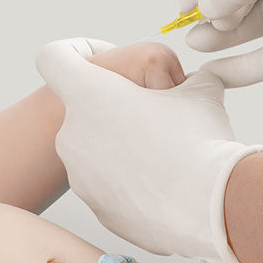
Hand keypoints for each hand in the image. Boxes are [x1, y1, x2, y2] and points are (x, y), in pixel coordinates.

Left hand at [36, 38, 262, 262]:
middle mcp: (72, 135)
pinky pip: (110, 183)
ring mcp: (80, 175)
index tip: (104, 64)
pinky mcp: (96, 208)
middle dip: (119, 108)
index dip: (77, 52)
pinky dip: (132, 179)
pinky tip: (167, 182)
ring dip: (126, 144)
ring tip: (169, 153)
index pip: (54, 57)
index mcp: (88, 96)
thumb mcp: (200, 92)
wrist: (209, 210)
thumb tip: (192, 85)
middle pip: (86, 108)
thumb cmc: (201, 142)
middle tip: (160, 116)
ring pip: (99, 147)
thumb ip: (187, 78)